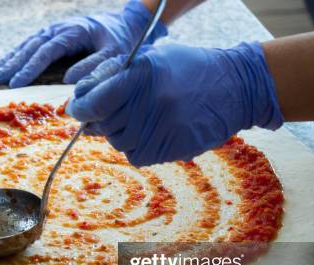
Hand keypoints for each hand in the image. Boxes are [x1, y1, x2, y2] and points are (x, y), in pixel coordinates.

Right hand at [0, 0, 166, 87]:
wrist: (126, 24)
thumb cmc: (121, 43)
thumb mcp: (114, 55)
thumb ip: (93, 66)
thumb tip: (69, 80)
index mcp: (74, 32)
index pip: (48, 50)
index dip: (31, 67)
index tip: (18, 82)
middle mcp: (61, 28)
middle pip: (34, 46)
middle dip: (16, 63)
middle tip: (0, 78)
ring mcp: (56, 30)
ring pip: (30, 43)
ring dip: (13, 58)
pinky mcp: (55, 34)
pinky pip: (33, 44)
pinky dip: (19, 54)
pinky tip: (7, 63)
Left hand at [66, 42, 283, 165]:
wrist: (236, 89)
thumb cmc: (188, 69)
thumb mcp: (151, 59)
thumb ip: (114, 76)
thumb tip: (81, 100)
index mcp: (143, 77)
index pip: (95, 101)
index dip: (81, 106)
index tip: (78, 107)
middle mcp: (150, 105)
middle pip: (103, 124)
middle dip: (100, 118)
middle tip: (112, 111)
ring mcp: (161, 130)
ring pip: (117, 141)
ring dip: (120, 132)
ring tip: (141, 117)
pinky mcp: (170, 151)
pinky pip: (135, 155)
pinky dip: (136, 146)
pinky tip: (151, 131)